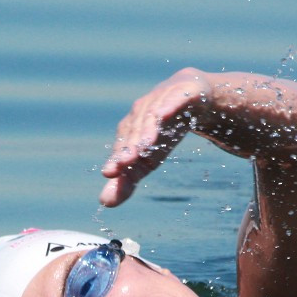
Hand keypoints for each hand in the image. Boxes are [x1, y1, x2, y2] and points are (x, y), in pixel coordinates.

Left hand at [99, 68, 211, 206]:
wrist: (191, 98)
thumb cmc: (163, 132)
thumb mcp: (147, 160)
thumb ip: (127, 180)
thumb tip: (104, 203)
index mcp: (130, 130)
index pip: (122, 146)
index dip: (116, 159)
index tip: (109, 173)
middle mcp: (141, 113)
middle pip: (134, 131)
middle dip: (130, 146)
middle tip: (124, 163)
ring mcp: (161, 100)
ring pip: (152, 115)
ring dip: (147, 129)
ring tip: (146, 144)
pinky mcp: (182, 93)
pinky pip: (174, 99)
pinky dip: (168, 106)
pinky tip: (164, 115)